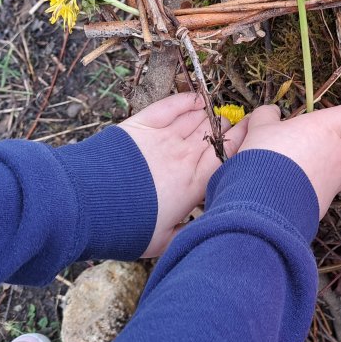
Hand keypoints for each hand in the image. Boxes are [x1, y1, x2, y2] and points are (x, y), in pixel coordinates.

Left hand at [119, 93, 248, 256]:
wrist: (85, 206)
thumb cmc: (125, 228)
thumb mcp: (164, 242)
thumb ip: (190, 232)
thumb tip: (206, 231)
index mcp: (195, 183)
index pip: (230, 153)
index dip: (245, 140)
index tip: (255, 133)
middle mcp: (185, 155)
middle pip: (216, 133)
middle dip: (230, 128)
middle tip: (234, 128)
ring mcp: (165, 137)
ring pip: (197, 119)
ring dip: (209, 116)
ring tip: (215, 117)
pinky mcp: (144, 126)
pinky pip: (172, 107)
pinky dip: (187, 100)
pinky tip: (197, 99)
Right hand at [238, 88, 340, 216]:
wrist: (261, 208)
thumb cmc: (263, 159)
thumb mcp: (259, 129)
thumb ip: (268, 117)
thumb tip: (271, 112)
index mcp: (326, 128)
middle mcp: (338, 152)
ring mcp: (336, 179)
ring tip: (328, 153)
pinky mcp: (328, 200)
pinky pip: (338, 185)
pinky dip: (331, 178)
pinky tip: (312, 177)